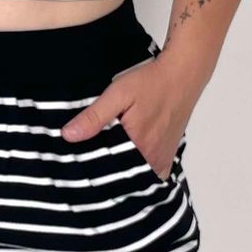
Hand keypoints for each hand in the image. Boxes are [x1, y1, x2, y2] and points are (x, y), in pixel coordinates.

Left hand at [60, 60, 190, 181]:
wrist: (182, 75)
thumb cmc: (151, 82)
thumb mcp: (117, 94)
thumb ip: (94, 117)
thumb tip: (68, 135)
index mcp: (138, 145)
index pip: (108, 171)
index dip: (92, 169)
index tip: (80, 165)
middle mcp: (153, 157)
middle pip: (123, 176)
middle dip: (106, 172)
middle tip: (90, 163)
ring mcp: (162, 158)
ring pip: (137, 176)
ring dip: (123, 172)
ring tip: (107, 162)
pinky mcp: (168, 154)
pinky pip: (151, 173)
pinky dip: (139, 171)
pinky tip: (128, 162)